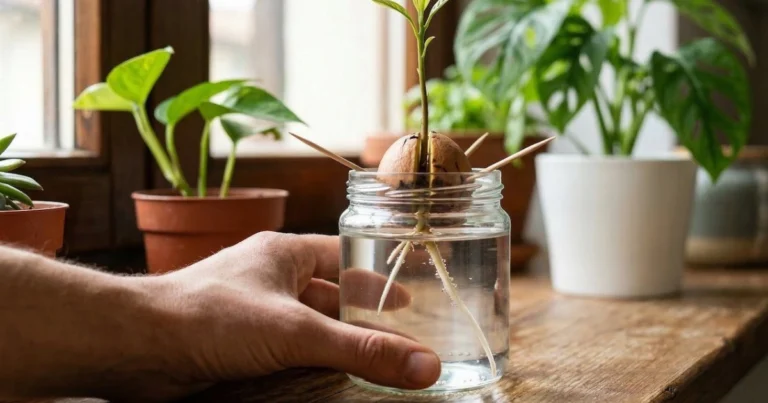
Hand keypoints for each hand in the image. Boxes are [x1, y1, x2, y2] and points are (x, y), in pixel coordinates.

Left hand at [148, 232, 440, 398]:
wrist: (138, 346)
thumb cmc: (210, 317)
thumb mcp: (297, 332)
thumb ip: (361, 350)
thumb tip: (424, 365)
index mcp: (283, 253)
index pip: (344, 257)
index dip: (377, 276)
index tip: (407, 298)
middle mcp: (267, 277)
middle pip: (328, 294)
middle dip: (360, 316)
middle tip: (396, 336)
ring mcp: (249, 309)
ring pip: (305, 324)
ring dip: (334, 341)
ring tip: (368, 361)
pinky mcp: (234, 341)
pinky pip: (283, 348)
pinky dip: (306, 361)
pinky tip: (324, 377)